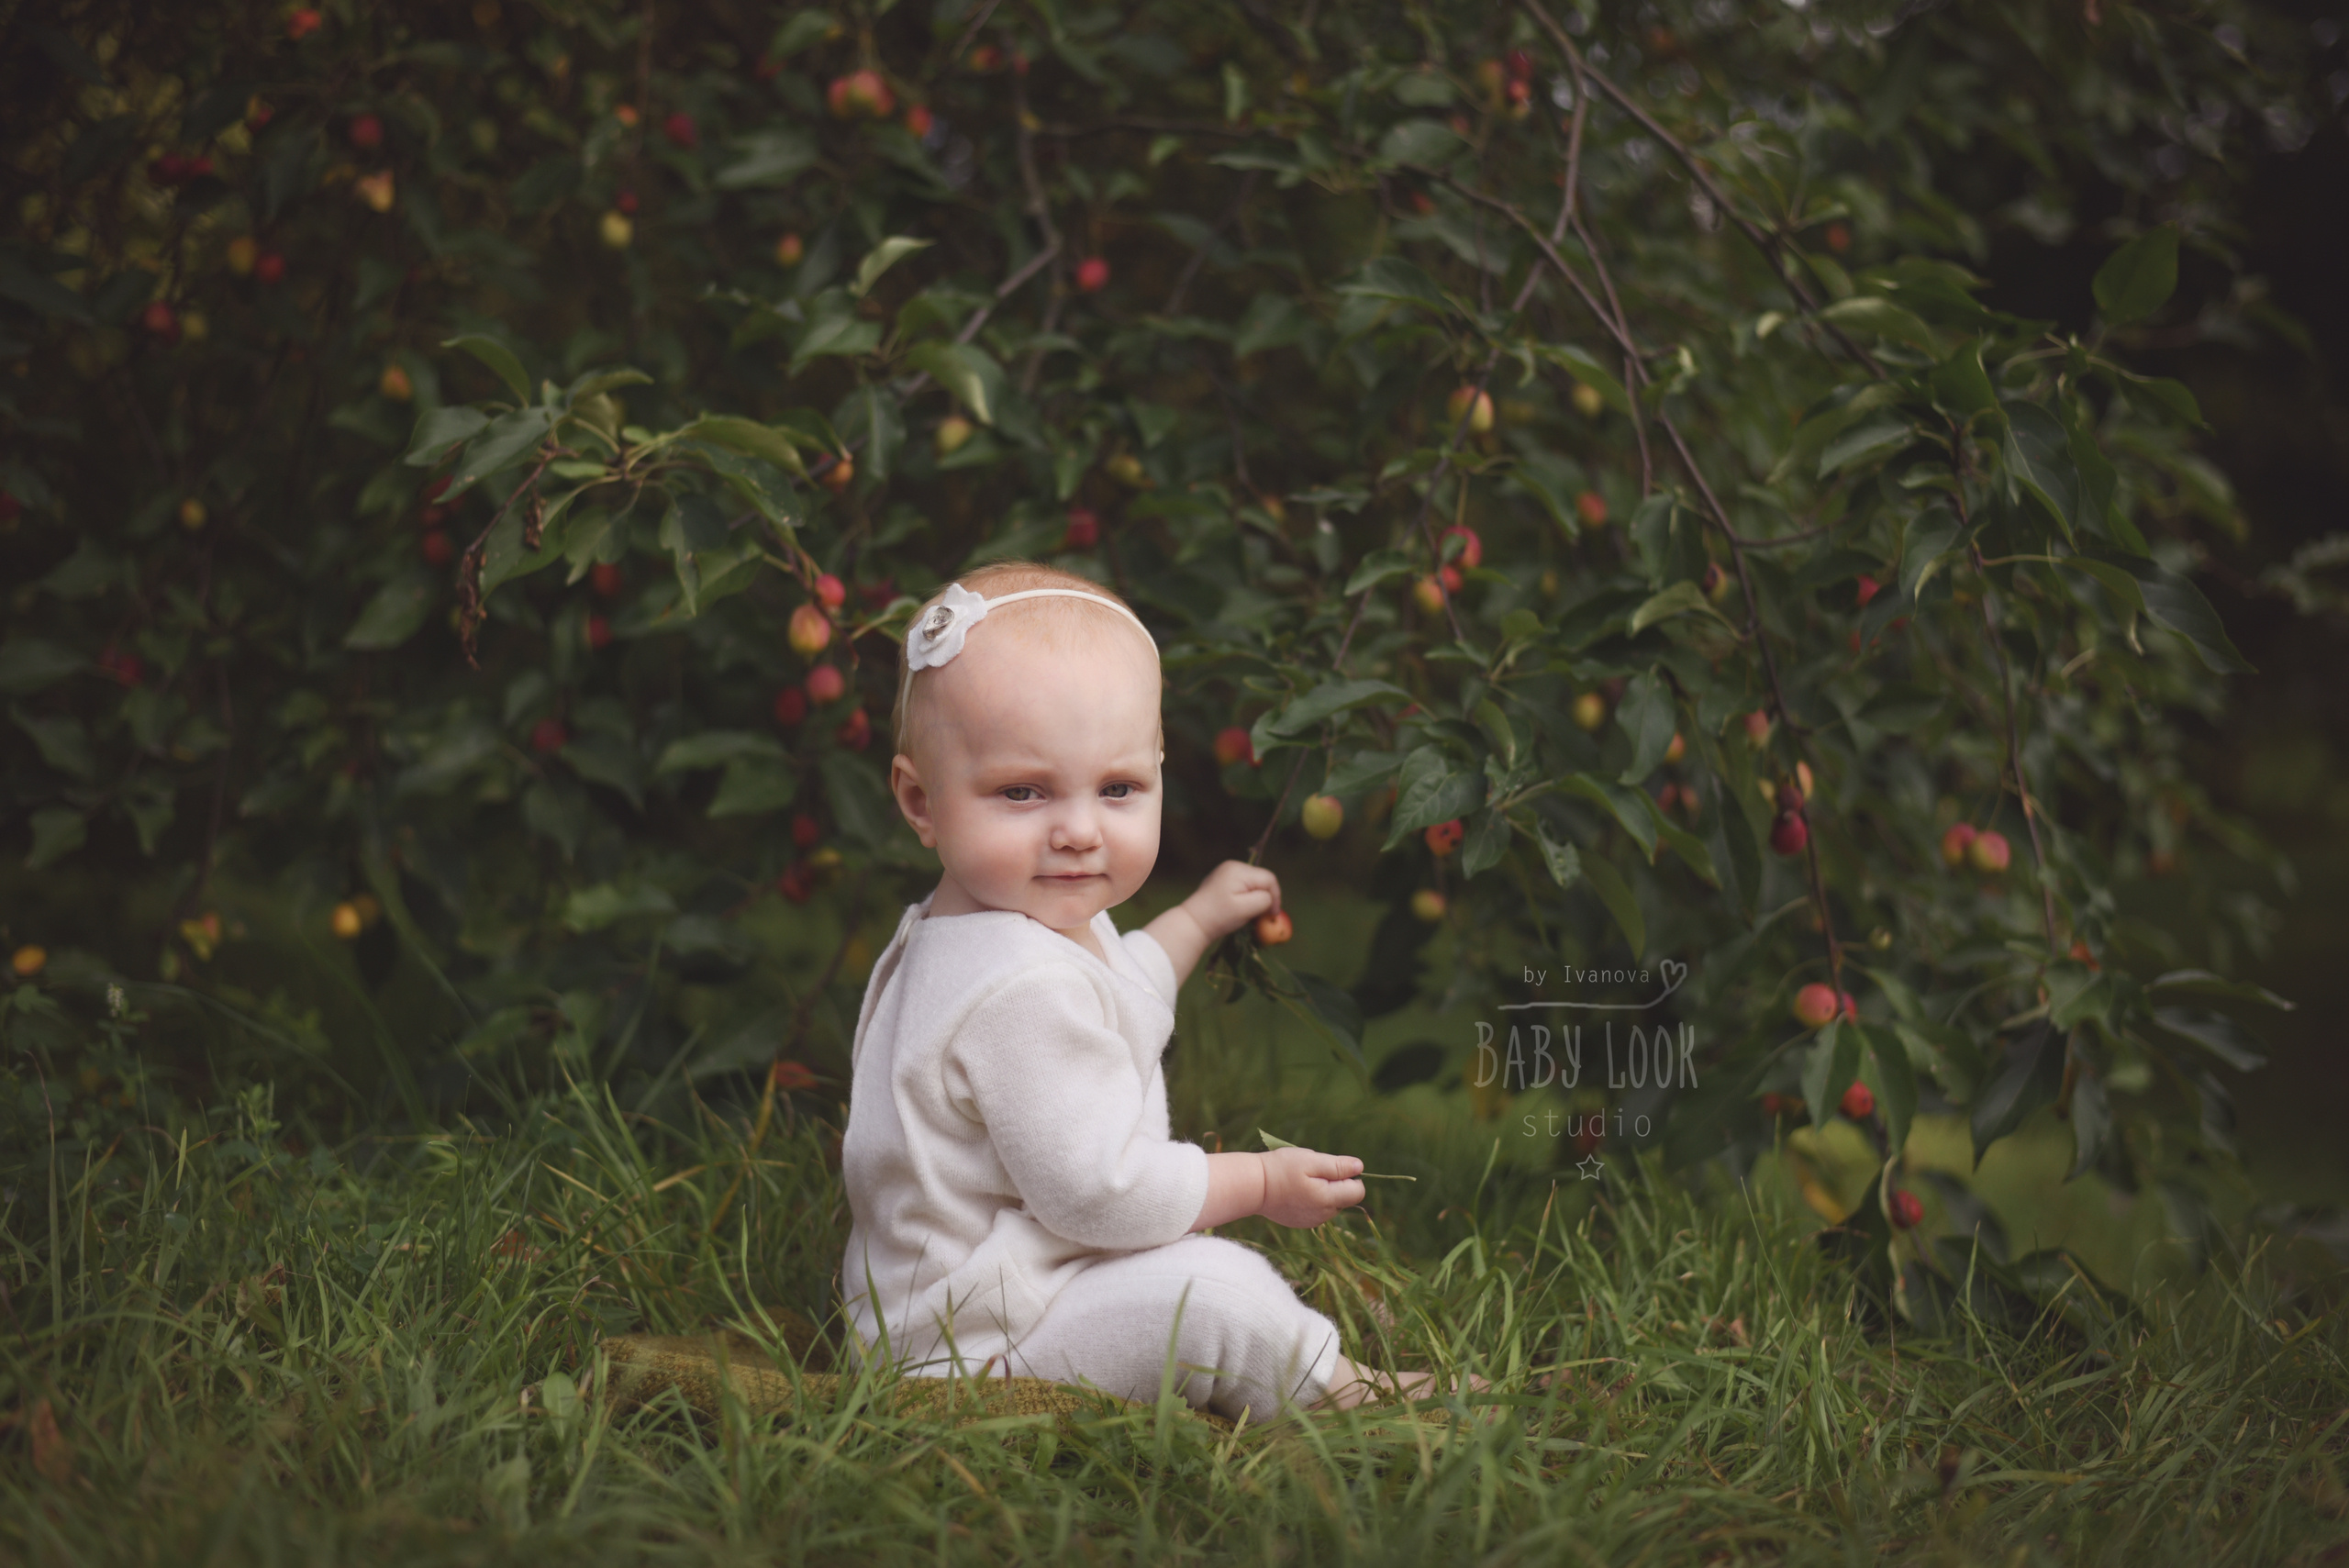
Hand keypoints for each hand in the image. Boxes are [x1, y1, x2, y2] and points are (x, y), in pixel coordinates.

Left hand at [1144, 860, 1279, 983]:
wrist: (1192, 923)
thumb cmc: (1219, 916)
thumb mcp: (1245, 909)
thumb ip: (1263, 900)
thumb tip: (1271, 898)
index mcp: (1239, 870)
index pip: (1269, 879)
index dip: (1275, 896)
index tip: (1272, 915)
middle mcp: (1233, 866)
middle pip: (1262, 880)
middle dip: (1265, 897)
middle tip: (1263, 916)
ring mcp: (1226, 872)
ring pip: (1253, 884)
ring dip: (1256, 899)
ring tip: (1250, 914)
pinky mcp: (1222, 881)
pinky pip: (1243, 887)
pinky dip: (1246, 898)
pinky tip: (1240, 910)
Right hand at [1258, 1146, 1363, 1228]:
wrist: (1253, 1187)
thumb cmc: (1282, 1169)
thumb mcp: (1311, 1160)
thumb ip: (1338, 1166)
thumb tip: (1360, 1168)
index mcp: (1328, 1199)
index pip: (1358, 1191)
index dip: (1350, 1176)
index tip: (1331, 1167)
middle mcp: (1323, 1215)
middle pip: (1345, 1198)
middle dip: (1335, 1183)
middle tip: (1311, 1172)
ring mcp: (1312, 1221)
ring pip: (1331, 1204)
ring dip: (1324, 1191)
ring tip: (1301, 1181)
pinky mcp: (1301, 1222)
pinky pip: (1317, 1210)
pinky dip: (1312, 1199)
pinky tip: (1295, 1191)